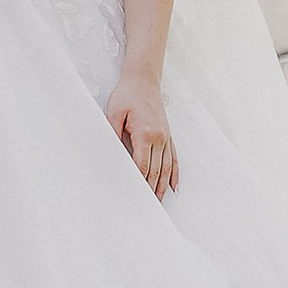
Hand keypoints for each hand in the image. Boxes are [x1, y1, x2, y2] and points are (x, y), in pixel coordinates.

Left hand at [108, 69, 177, 199]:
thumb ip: (113, 135)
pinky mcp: (168, 135)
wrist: (143, 79)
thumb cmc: (127, 94)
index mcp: (146, 134)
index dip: (139, 183)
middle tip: (145, 209)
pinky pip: (174, 159)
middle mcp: (160, 138)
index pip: (142, 166)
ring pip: (166, 169)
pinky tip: (174, 187)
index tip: (134, 197)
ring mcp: (166, 137)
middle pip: (156, 171)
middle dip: (151, 191)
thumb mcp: (113, 113)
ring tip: (158, 203)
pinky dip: (174, 175)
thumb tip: (113, 157)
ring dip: (162, 187)